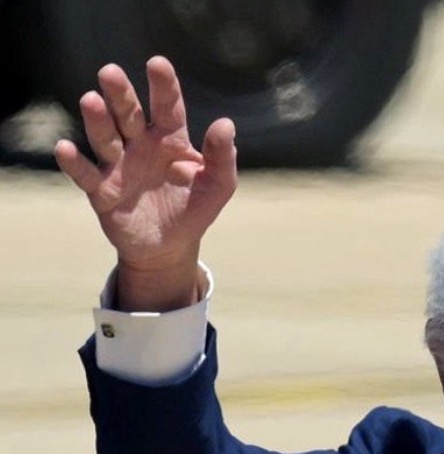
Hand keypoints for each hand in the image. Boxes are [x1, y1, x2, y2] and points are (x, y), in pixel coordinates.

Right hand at [53, 57, 237, 312]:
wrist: (170, 247)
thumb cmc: (194, 208)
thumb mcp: (218, 186)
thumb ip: (222, 157)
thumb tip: (225, 124)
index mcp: (170, 139)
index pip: (167, 107)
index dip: (163, 86)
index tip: (156, 62)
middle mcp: (140, 145)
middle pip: (128, 115)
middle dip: (120, 94)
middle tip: (110, 72)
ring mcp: (118, 166)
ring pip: (105, 137)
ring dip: (97, 120)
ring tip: (91, 100)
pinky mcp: (101, 190)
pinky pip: (85, 174)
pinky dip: (74, 162)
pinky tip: (65, 148)